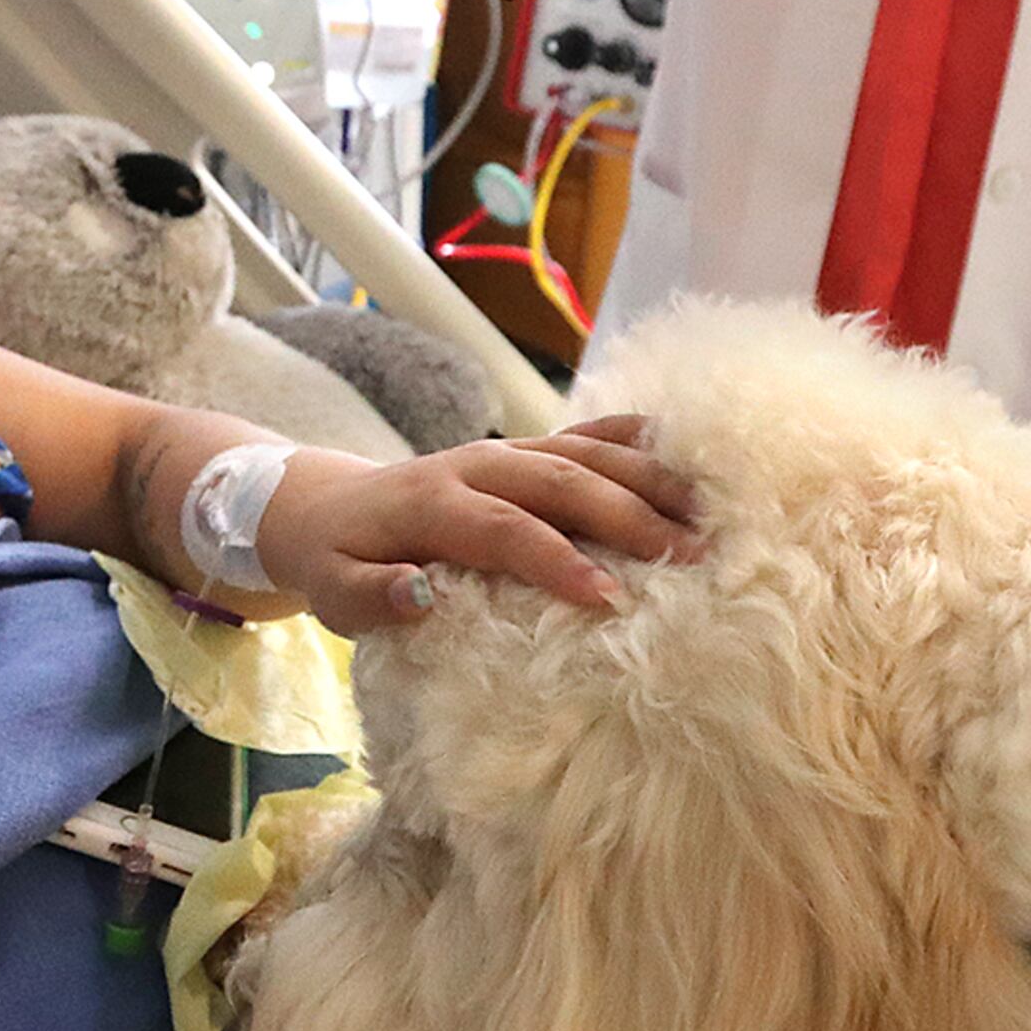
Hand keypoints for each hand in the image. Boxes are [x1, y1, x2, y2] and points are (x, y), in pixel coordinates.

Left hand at [254, 415, 703, 635]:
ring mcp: (504, 451)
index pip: (503, 529)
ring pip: (583, 453)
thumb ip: (371, 596)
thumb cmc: (337, 559)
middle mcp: (476, 464)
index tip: (608, 596)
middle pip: (560, 482)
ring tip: (704, 513)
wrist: (326, 504)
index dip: (556, 559)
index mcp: (432, 503)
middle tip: (689, 555)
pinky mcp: (522, 450)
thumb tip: (419, 594)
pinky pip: (582, 434)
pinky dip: (631, 436)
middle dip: (627, 515)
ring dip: (645, 478)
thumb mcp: (333, 590)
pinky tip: (683, 447)